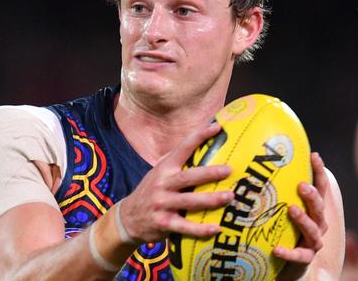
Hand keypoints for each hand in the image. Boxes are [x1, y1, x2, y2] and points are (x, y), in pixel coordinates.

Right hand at [120, 122, 234, 241]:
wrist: (128, 218)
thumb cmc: (151, 191)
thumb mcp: (158, 172)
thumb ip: (175, 160)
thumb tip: (200, 142)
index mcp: (164, 168)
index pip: (182, 149)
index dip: (199, 137)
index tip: (217, 127)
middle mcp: (162, 184)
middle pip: (188, 177)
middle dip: (209, 173)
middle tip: (228, 170)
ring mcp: (162, 204)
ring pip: (189, 202)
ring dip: (210, 199)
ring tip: (229, 196)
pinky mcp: (164, 223)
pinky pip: (185, 227)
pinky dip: (200, 229)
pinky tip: (216, 228)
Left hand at [275, 152, 329, 279]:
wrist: (287, 264)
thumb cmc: (285, 230)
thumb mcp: (283, 208)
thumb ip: (278, 190)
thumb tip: (257, 165)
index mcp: (314, 210)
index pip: (320, 188)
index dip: (319, 172)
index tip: (314, 155)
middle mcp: (317, 225)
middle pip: (319, 208)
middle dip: (312, 196)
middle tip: (301, 185)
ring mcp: (312, 243)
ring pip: (313, 231)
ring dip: (303, 219)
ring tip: (292, 209)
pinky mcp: (303, 260)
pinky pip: (298, 257)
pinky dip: (288, 252)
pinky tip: (276, 249)